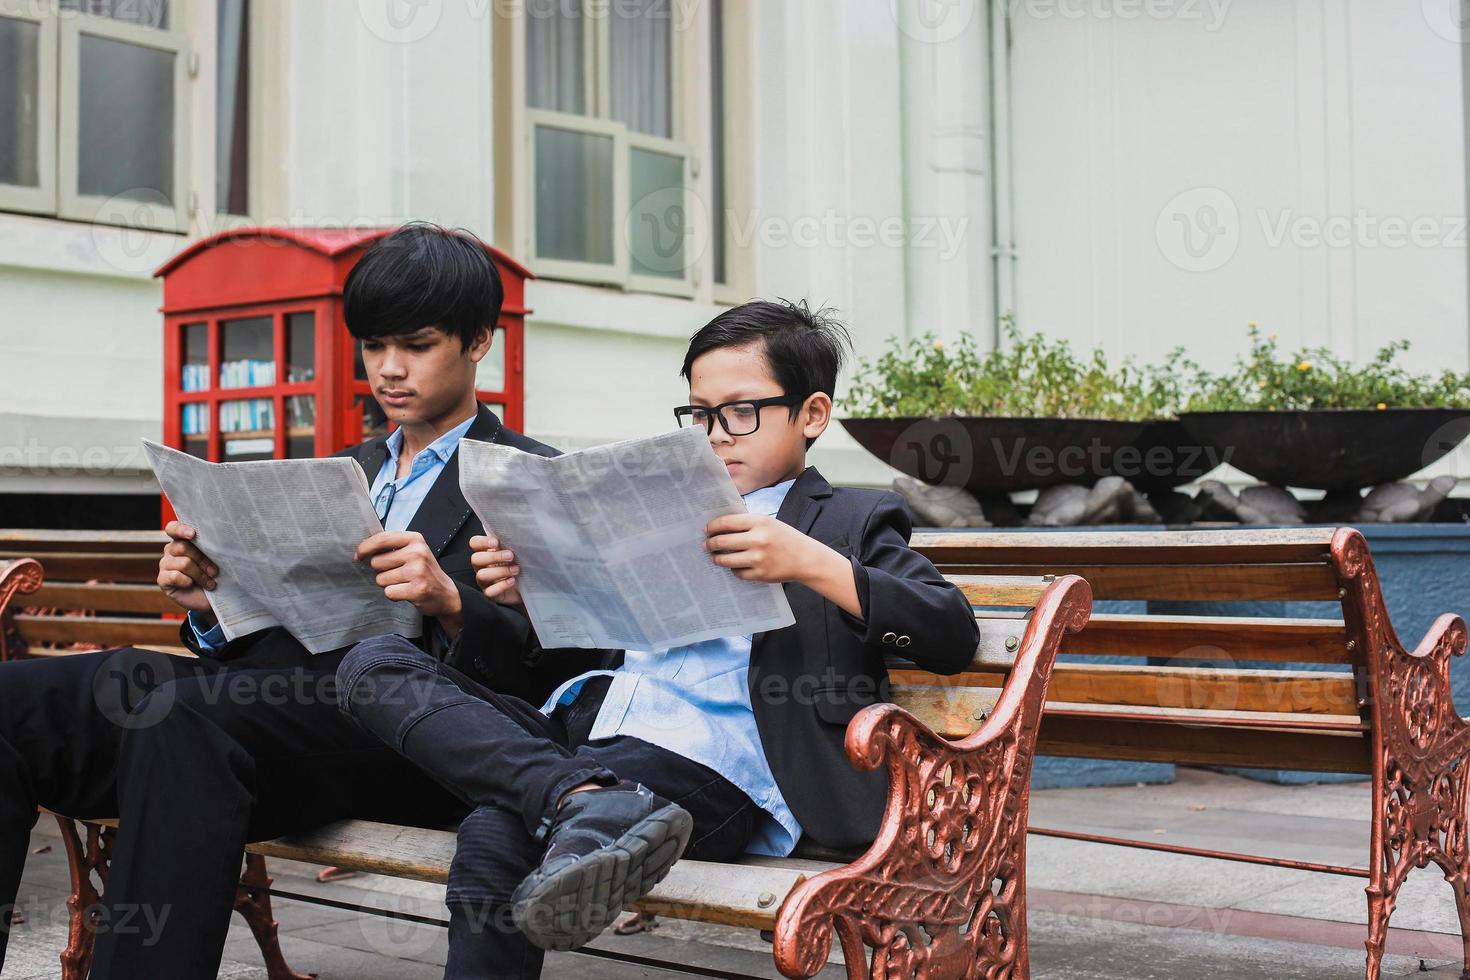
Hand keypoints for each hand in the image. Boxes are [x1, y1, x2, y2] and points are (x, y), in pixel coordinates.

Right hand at [157, 521, 217, 616]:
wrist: (211, 599)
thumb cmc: (214, 576)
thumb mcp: (215, 559)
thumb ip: (210, 548)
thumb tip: (218, 541)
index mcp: (182, 540)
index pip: (173, 528)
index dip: (181, 529)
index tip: (193, 534)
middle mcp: (171, 550)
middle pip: (183, 547)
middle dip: (202, 560)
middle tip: (215, 571)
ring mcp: (165, 564)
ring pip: (183, 563)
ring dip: (200, 574)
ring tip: (209, 582)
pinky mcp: (162, 579)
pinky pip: (175, 576)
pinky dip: (187, 582)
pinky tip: (192, 585)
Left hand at [356, 531, 462, 631]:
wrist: (445, 593)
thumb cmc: (424, 571)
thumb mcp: (414, 551)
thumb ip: (392, 546)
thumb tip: (362, 549)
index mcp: (415, 539)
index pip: (382, 539)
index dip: (365, 547)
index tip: (358, 555)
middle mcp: (417, 553)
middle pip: (377, 562)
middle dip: (381, 571)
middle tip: (396, 573)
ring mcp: (418, 571)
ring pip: (381, 579)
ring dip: (388, 584)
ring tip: (403, 583)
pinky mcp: (416, 589)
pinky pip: (389, 592)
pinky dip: (394, 595)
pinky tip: (405, 592)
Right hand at [470, 534, 523, 606]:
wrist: (527, 586)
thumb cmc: (518, 565)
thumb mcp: (515, 552)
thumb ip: (510, 543)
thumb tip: (516, 532)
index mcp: (486, 552)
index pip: (474, 543)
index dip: (482, 542)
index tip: (496, 542)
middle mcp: (482, 566)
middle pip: (475, 559)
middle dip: (493, 556)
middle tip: (510, 556)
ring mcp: (484, 581)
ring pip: (481, 575)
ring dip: (500, 571)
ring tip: (516, 569)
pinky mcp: (490, 594)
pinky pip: (489, 592)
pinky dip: (501, 586)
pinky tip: (512, 581)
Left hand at [704, 513, 825, 583]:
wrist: (806, 558)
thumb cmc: (785, 538)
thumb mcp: (768, 523)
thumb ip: (747, 524)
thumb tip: (719, 528)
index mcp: (760, 522)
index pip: (727, 522)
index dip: (713, 526)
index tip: (707, 530)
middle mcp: (758, 539)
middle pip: (722, 542)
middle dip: (710, 544)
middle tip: (706, 545)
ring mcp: (759, 558)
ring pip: (726, 560)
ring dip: (717, 559)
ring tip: (715, 557)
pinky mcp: (760, 574)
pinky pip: (737, 572)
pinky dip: (733, 569)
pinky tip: (734, 566)